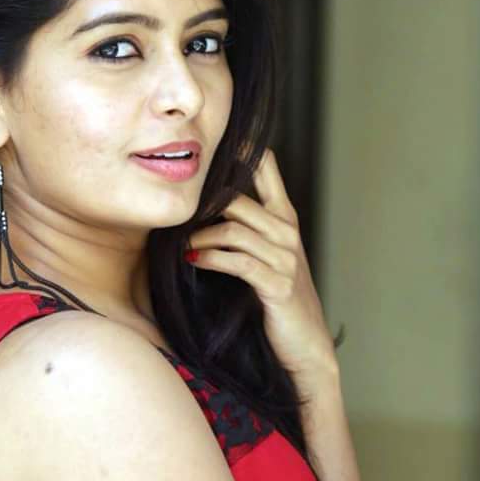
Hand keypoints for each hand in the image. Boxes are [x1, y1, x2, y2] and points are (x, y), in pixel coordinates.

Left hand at [185, 149, 337, 385]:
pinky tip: (194, 260)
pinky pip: (238, 262)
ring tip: (178, 244)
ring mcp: (285, 257)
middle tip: (173, 214)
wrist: (306, 344)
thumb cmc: (277, 299)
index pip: (267, 169)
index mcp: (284, 218)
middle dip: (201, 205)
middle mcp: (287, 232)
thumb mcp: (265, 256)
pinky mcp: (278, 284)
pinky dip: (211, 258)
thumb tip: (199, 210)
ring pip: (233, 230)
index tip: (216, 136)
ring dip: (200, 236)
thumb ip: (244, 230)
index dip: (245, 147)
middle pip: (238, 199)